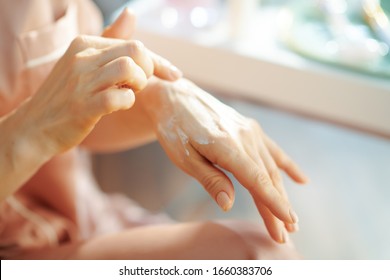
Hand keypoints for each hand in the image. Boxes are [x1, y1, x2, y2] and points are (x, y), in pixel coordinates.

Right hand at [23, 33, 181, 153]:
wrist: (35, 127)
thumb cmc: (67, 95)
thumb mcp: (84, 62)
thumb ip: (110, 41)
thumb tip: (131, 12)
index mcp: (84, 44)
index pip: (133, 44)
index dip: (159, 61)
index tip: (173, 75)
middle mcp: (82, 57)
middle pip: (136, 51)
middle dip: (149, 69)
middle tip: (140, 84)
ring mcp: (81, 82)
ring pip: (129, 69)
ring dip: (139, 84)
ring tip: (129, 93)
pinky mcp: (83, 107)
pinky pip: (119, 97)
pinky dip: (128, 102)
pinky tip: (119, 105)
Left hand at [140, 78, 308, 242]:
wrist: (176, 98)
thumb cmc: (175, 130)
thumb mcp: (184, 158)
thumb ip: (209, 179)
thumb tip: (228, 204)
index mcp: (227, 146)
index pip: (256, 180)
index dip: (273, 203)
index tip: (287, 222)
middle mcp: (244, 137)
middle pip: (266, 178)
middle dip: (277, 207)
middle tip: (286, 234)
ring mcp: (250, 131)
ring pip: (271, 168)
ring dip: (282, 193)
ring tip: (291, 218)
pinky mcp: (250, 128)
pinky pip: (272, 150)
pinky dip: (287, 166)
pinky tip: (301, 180)